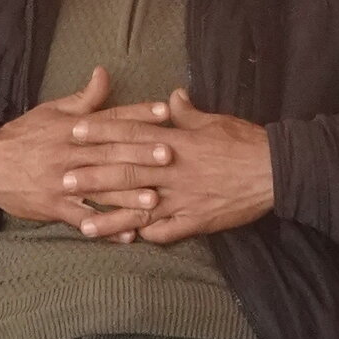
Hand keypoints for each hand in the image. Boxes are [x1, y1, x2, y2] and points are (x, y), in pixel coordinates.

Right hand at [0, 67, 171, 237]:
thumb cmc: (24, 135)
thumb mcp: (51, 111)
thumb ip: (84, 98)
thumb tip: (105, 73)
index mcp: (71, 129)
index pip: (110, 119)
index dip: (137, 114)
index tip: (164, 112)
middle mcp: (69, 154)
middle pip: (109, 153)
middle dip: (140, 154)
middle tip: (168, 155)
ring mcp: (62, 183)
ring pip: (99, 189)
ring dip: (127, 196)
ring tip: (154, 199)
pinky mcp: (54, 207)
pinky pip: (83, 220)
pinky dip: (105, 229)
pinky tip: (127, 236)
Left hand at [64, 88, 273, 241]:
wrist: (276, 171)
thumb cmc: (245, 141)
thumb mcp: (215, 120)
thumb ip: (188, 113)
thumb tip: (171, 97)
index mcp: (176, 142)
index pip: (131, 134)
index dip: (102, 132)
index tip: (75, 131)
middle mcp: (174, 170)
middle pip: (126, 172)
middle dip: (93, 176)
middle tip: (63, 177)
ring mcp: (184, 198)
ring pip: (140, 209)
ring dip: (110, 217)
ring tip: (83, 225)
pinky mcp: (197, 220)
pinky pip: (167, 232)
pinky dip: (147, 236)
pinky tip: (128, 241)